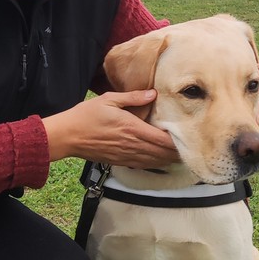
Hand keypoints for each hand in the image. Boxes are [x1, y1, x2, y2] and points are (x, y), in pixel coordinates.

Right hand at [43, 91, 177, 167]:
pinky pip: (144, 165)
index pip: (163, 140)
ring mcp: (126, 156)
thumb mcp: (109, 100)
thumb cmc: (86, 116)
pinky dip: (156, 163)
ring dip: (168, 159)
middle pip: (163, 154)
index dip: (178, 141)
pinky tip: (161, 159)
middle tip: (190, 146)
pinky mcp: (120, 162)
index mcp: (132, 129)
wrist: (68, 136)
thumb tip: (153, 93)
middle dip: (178, 152)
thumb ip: (133, 97)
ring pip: (155, 162)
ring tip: (180, 153)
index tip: (188, 135)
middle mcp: (132, 145)